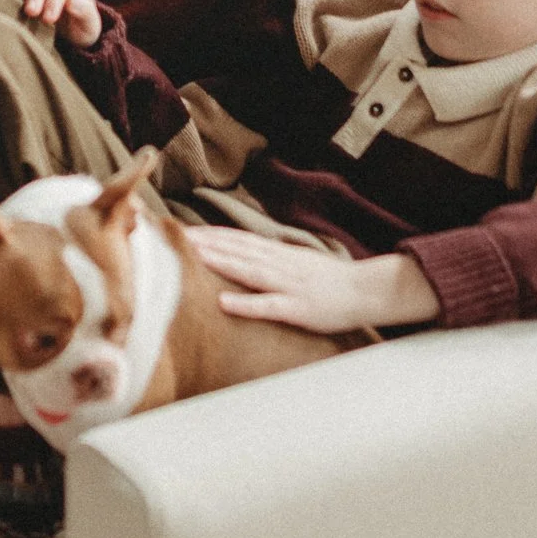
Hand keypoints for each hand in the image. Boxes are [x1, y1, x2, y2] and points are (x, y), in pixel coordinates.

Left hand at [185, 226, 438, 335]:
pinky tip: (223, 302)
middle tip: (170, 237)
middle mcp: (279, 264)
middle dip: (202, 242)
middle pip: (235, 249)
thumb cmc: (328, 281)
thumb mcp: (295, 262)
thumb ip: (267, 258)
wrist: (366, 291)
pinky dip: (245, 303)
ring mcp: (288, 285)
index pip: (235, 239)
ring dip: (218, 262)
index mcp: (277, 254)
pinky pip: (268, 306)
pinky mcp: (298, 308)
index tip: (177, 229)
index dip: (206, 233)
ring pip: (248, 270)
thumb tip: (238, 252)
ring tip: (190, 256)